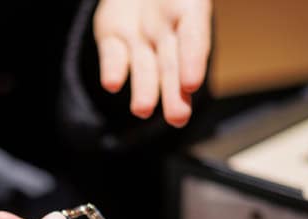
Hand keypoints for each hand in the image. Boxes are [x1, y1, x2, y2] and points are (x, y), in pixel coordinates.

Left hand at [93, 0, 210, 125]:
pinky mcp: (114, 40)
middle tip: (177, 118)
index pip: (195, 38)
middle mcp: (166, 33)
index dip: (193, 60)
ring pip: (145, 69)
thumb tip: (176, 25)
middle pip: (172, 65)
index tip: (192, 84)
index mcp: (189, 11)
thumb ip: (187, 13)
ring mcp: (140, 39)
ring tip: (142, 109)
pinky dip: (112, 69)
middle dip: (174, 92)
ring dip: (144, 90)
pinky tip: (112, 83)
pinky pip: (113, 56)